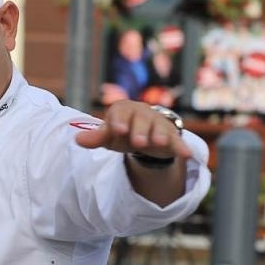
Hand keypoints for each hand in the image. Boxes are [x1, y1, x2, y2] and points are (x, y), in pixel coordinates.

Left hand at [74, 101, 191, 161]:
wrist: (144, 133)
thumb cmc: (123, 132)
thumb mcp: (109, 136)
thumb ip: (96, 138)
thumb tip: (77, 140)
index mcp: (124, 109)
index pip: (120, 112)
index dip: (119, 121)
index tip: (118, 130)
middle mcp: (142, 113)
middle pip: (141, 119)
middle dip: (139, 130)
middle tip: (138, 142)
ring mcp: (158, 123)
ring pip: (159, 127)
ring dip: (159, 134)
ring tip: (157, 143)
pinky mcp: (171, 135)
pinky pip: (177, 140)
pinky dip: (181, 147)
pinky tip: (187, 155)